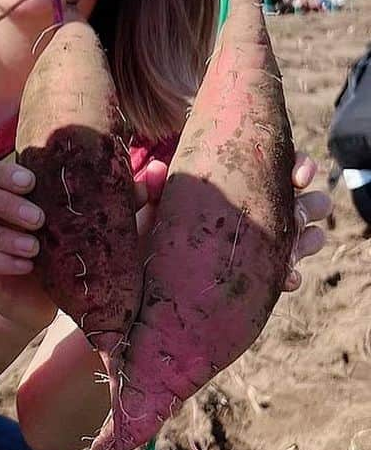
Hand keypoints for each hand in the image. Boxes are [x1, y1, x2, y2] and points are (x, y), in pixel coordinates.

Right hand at [0, 159, 55, 332]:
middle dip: (2, 202)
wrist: (46, 300)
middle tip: (37, 218)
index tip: (31, 183)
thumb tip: (79, 177)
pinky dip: (2, 262)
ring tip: (34, 247)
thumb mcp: (56, 223)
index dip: (0, 173)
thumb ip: (55, 201)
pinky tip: (27, 266)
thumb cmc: (54, 251)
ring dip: (1, 235)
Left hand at [135, 152, 328, 292]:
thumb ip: (150, 191)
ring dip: (310, 235)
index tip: (299, 175)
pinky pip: (287, 273)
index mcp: (235, 185)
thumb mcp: (145, 211)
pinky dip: (290, 274)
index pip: (275, 166)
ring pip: (305, 233)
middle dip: (311, 199)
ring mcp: (258, 244)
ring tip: (301, 239)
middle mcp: (254, 212)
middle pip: (302, 199)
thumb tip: (156, 169)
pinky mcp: (255, 277)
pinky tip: (287, 277)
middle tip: (301, 200)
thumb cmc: (143, 236)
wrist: (139, 285)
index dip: (297, 165)